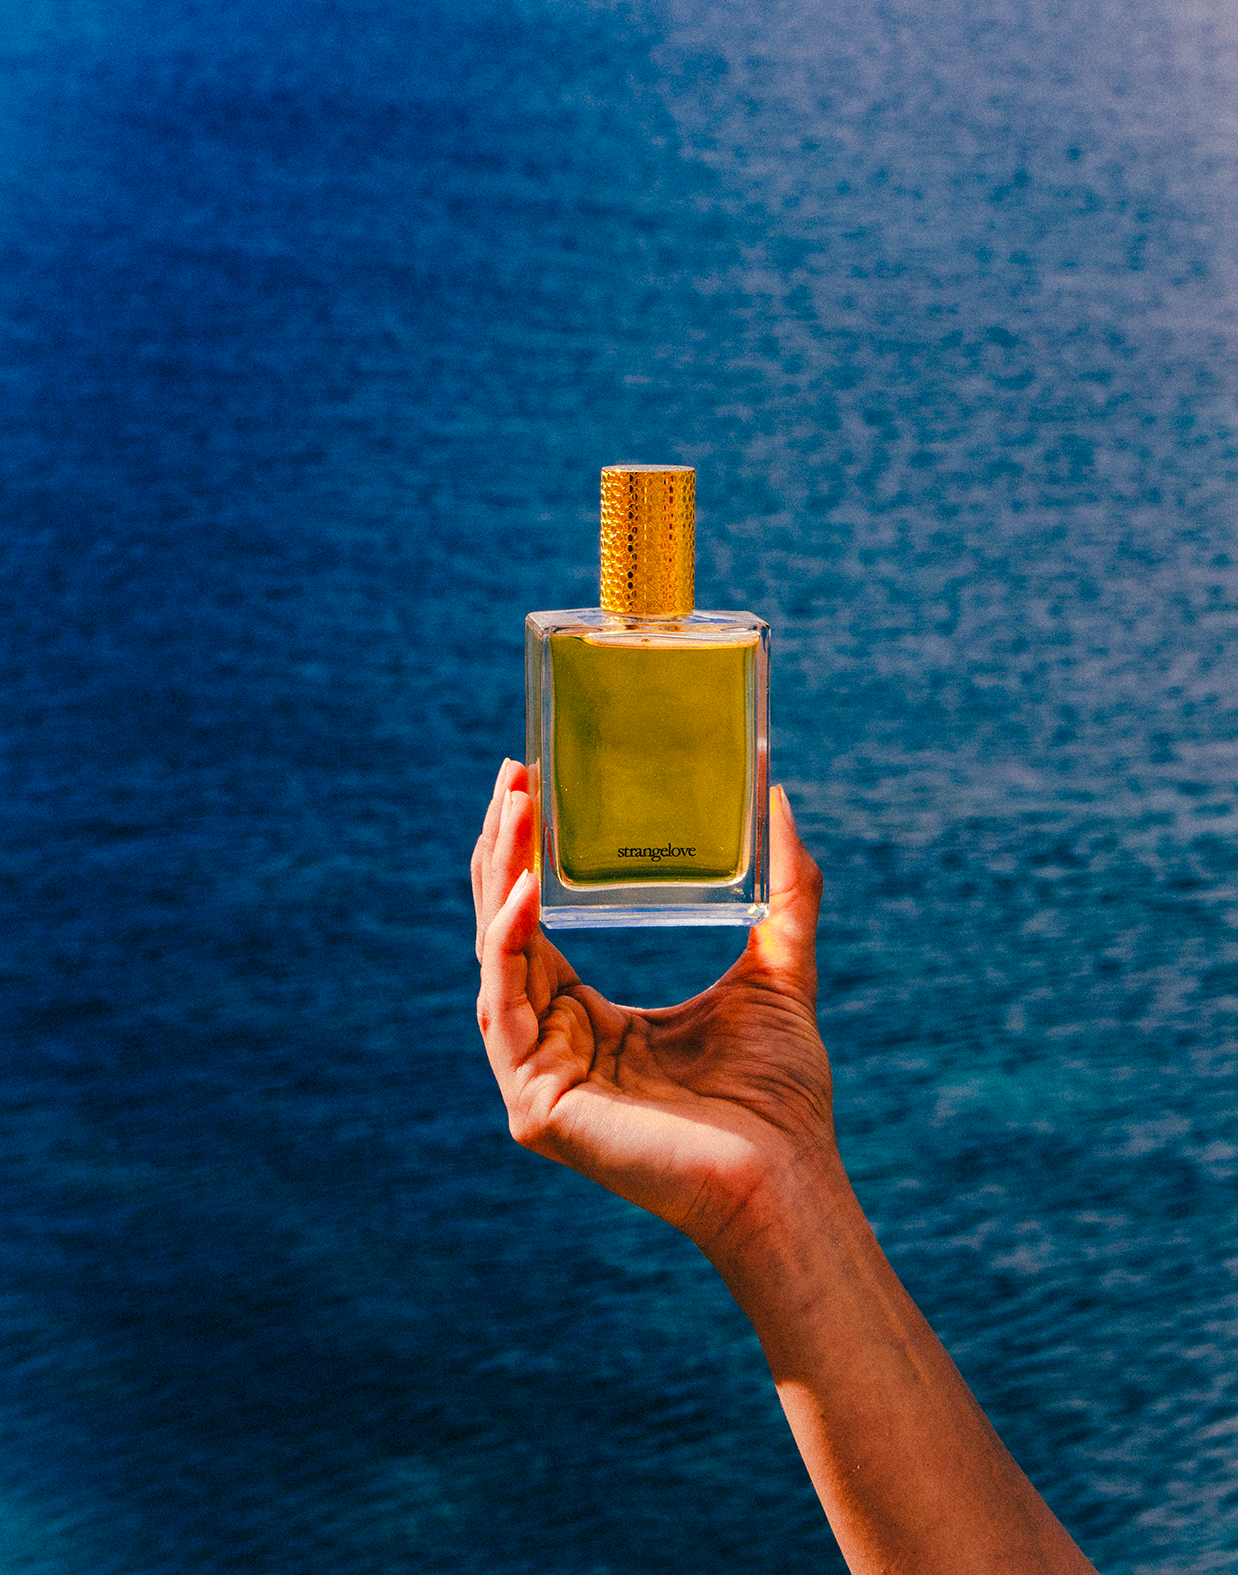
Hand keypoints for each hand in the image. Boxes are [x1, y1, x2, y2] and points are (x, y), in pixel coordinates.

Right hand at [473, 759, 836, 1259]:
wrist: (789, 1179)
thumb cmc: (780, 1094)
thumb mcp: (779, 966)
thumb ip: (783, 889)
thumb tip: (781, 799)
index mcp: (591, 1018)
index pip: (538, 924)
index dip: (530, 853)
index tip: (531, 779)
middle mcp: (554, 1040)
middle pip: (506, 928)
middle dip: (505, 847)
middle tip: (514, 773)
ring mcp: (536, 1074)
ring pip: (495, 957)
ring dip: (500, 878)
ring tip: (515, 810)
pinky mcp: (535, 1103)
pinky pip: (503, 1009)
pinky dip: (508, 946)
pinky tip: (526, 892)